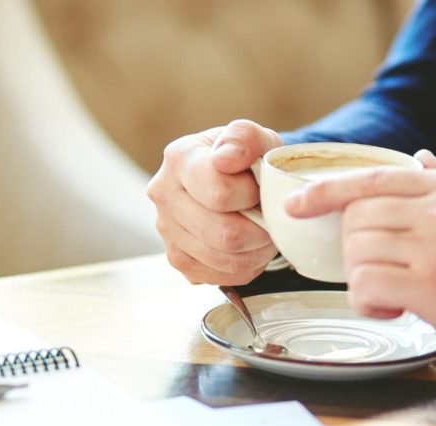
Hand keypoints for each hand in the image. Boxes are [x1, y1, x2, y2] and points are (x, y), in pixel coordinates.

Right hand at [146, 120, 283, 284]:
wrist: (229, 177)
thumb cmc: (243, 158)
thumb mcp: (253, 137)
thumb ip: (245, 138)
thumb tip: (227, 159)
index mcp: (180, 158)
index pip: (220, 194)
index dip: (253, 196)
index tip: (259, 188)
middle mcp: (164, 195)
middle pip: (225, 235)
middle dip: (261, 231)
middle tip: (271, 219)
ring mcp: (167, 231)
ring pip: (225, 261)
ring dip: (257, 252)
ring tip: (264, 233)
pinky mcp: (178, 260)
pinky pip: (221, 277)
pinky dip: (245, 267)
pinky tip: (249, 247)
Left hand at [285, 150, 435, 390]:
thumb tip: (418, 158)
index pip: (373, 176)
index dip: (326, 190)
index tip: (296, 205)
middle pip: (356, 216)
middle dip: (354, 251)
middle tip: (383, 274)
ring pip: (356, 252)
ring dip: (362, 281)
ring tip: (395, 296)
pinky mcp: (432, 286)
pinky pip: (364, 285)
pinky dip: (367, 304)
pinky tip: (395, 311)